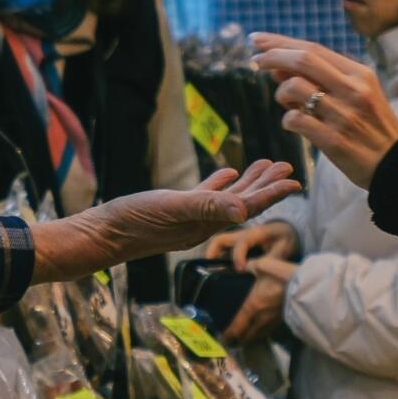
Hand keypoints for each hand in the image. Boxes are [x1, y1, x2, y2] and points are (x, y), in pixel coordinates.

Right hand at [29, 161, 299, 283]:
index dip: (272, 193)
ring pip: (227, 199)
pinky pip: (205, 196)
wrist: (101, 234)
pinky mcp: (173, 211)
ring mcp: (189, 218)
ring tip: (266, 164)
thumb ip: (208, 207)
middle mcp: (203, 224)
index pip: (248, 207)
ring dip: (248, 183)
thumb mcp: (172, 209)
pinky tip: (227, 171)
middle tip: (288, 167)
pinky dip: (219, 184)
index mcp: (207, 224)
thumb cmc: (133, 221)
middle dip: (267, 186)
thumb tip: (244, 211)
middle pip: (244, 204)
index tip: (296, 180)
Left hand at [223, 255, 295, 345]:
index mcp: (253, 305)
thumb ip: (250, 266)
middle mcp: (261, 317)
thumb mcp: (262, 265)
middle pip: (247, 335)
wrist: (307, 285)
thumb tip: (243, 265)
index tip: (223, 339)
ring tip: (245, 339)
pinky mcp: (284, 319)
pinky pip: (269, 330)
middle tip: (232, 342)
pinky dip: (262, 333)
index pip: (237, 325)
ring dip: (251, 338)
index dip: (229, 334)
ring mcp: (273, 320)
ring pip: (259, 334)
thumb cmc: (282, 275)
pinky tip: (261, 331)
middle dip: (238, 340)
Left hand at [249, 36, 397, 189]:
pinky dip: (288, 119)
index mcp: (359, 74)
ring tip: (287, 103)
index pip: (313, 48)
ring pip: (295, 88)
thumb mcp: (357, 94)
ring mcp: (343, 115)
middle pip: (303, 60)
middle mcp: (352, 90)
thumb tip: (279, 65)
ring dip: (281, 93)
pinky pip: (295, 120)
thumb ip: (323, 78)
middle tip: (255, 60)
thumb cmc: (372, 126)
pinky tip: (294, 123)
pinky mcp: (334, 140)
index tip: (257, 39)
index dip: (281, 42)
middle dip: (272, 55)